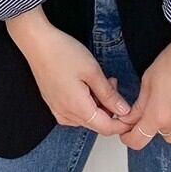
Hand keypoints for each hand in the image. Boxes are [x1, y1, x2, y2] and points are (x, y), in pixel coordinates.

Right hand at [6, 6, 130, 132]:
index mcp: (78, 108)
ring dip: (99, 105)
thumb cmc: (63, 53)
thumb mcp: (93, 72)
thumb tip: (123, 110)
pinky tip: (86, 87)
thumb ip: (109, 94)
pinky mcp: (53, 103)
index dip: (123, 124)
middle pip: (97, 124)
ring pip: (86, 118)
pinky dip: (86, 104)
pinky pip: (74, 113)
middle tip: (113, 83)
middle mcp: (66, 114)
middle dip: (112, 109)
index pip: (107, 128)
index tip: (133, 114)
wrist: (37, 43)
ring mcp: (57, 110)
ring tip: (100, 80)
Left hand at [115, 32, 170, 157]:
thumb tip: (128, 118)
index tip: (126, 133)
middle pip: (155, 136)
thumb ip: (138, 105)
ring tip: (165, 113)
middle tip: (147, 112)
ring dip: (165, 130)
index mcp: (156, 115)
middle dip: (148, 126)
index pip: (137, 140)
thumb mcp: (147, 81)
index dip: (127, 138)